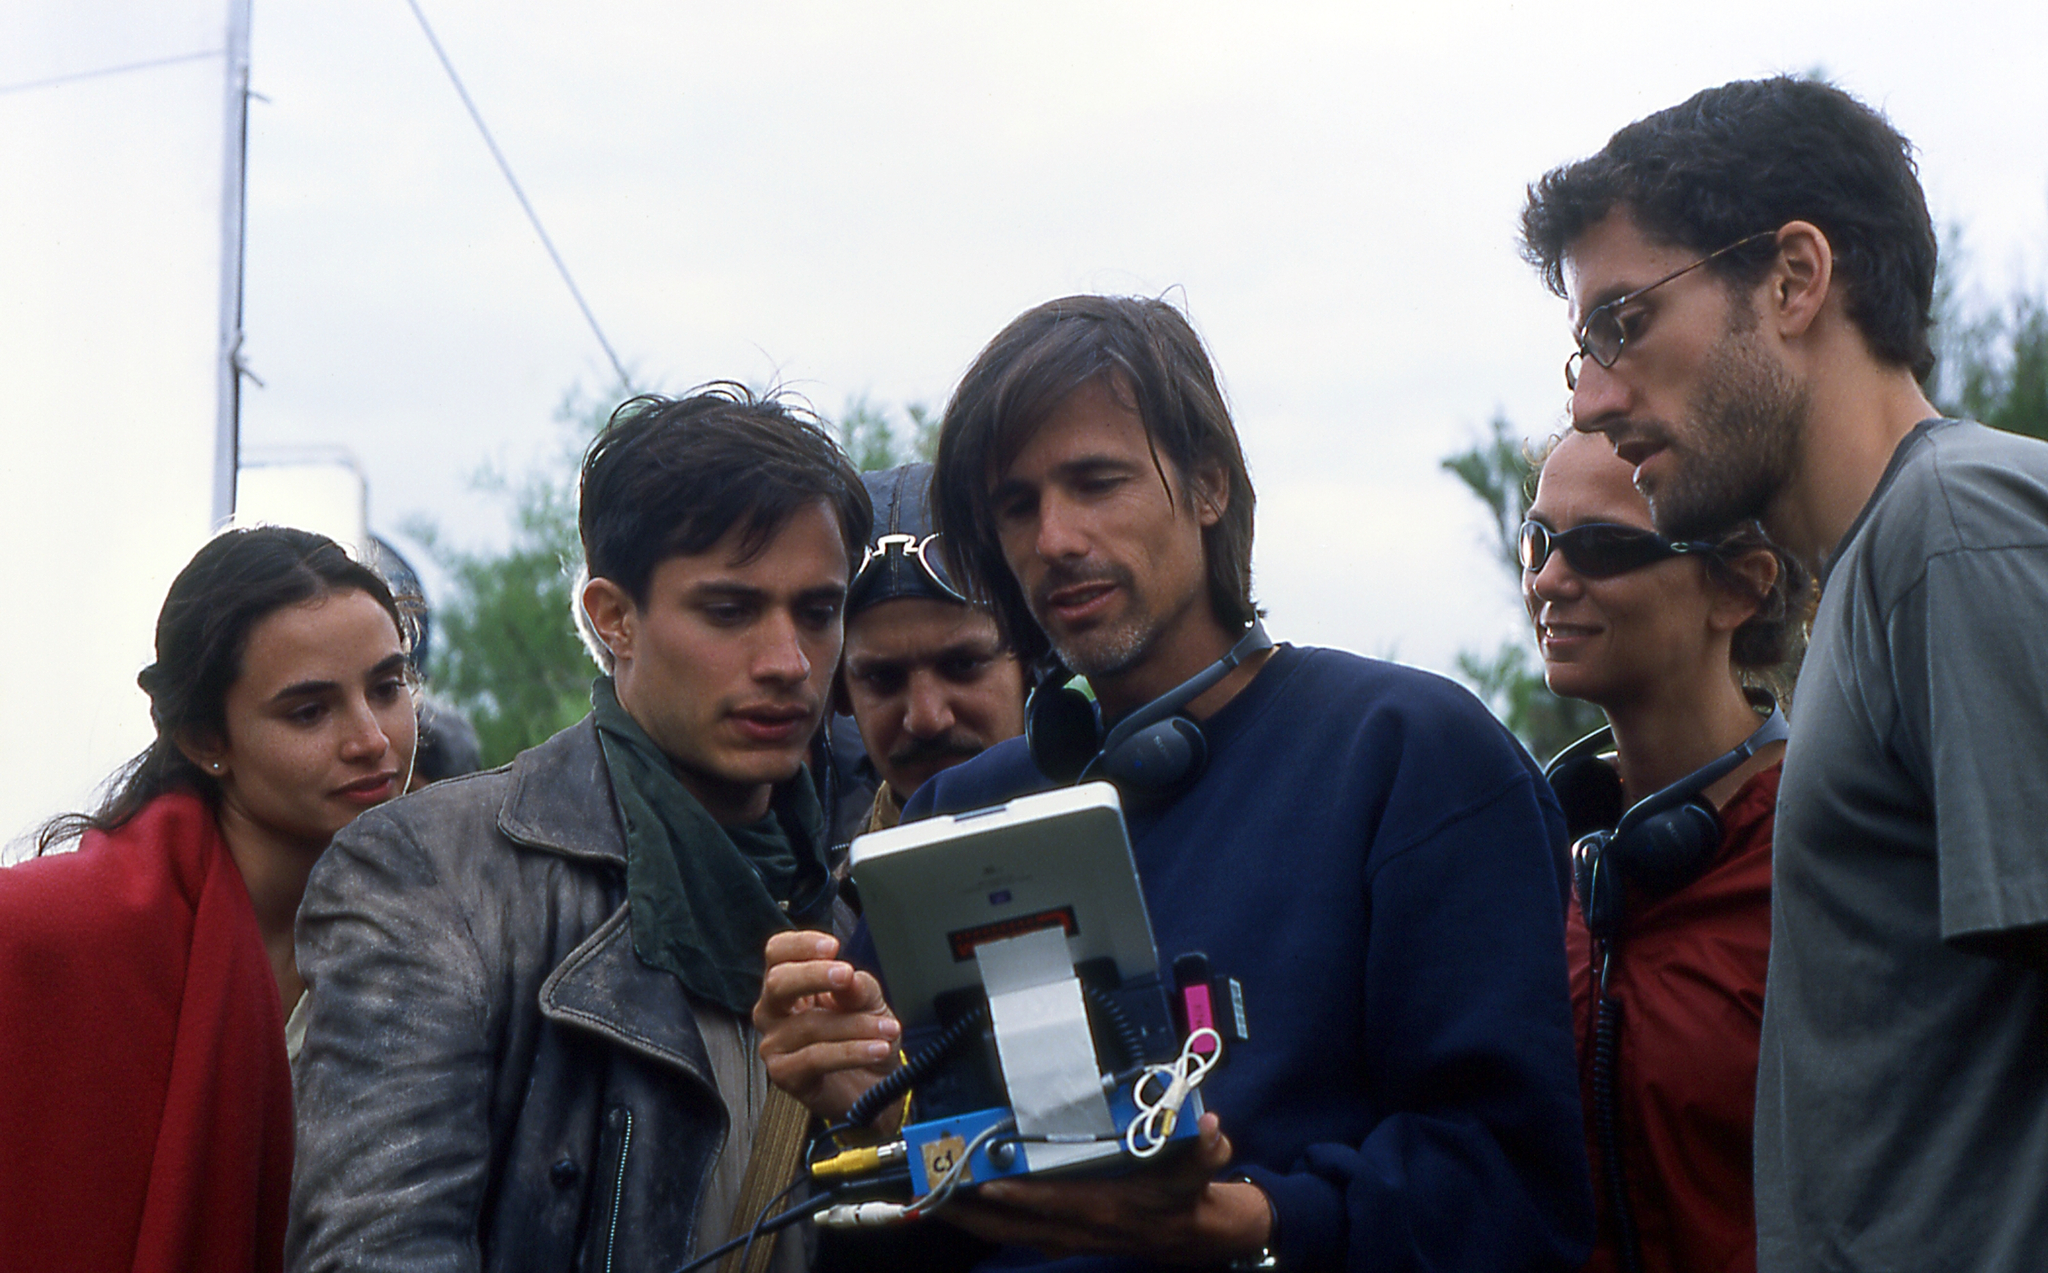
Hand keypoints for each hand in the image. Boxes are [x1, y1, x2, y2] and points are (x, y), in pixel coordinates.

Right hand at [753, 931, 900, 1122]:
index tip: (832, 947)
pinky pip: (816, 1057)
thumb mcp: (870, 1003)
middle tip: (845, 975)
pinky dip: (853, 1052)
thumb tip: (847, 977)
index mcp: (791, 985)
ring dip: (856, 1025)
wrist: (875, 1085)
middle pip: (778, 982)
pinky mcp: (784, 1074)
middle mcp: (774, 1012)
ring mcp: (775, 1044)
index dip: (800, 945)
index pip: (778, 953)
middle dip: (815, 975)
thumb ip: (858, 988)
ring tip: (888, 1029)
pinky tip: (878, 1049)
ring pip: (810, 1024)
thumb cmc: (865, 1037)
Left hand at [939, 1114, 1272, 1263]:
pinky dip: (980, 1219)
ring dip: (965, 1216)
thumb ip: (1206, 1150)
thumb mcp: (1199, 1168)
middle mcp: (1075, 1227)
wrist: (1186, 1234)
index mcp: (1104, 1208)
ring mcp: (1062, 1235)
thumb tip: (1212, 1129)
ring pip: (1003, 1231)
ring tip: (923, 1198)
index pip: (1056, 1201)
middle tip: (925, 1192)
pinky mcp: (1056, 1236)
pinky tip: (953, 1205)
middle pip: (1012, 1223)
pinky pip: (1009, 1231)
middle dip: (969, 1209)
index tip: (986, 1183)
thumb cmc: (1182, 1193)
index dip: (1021, 1195)